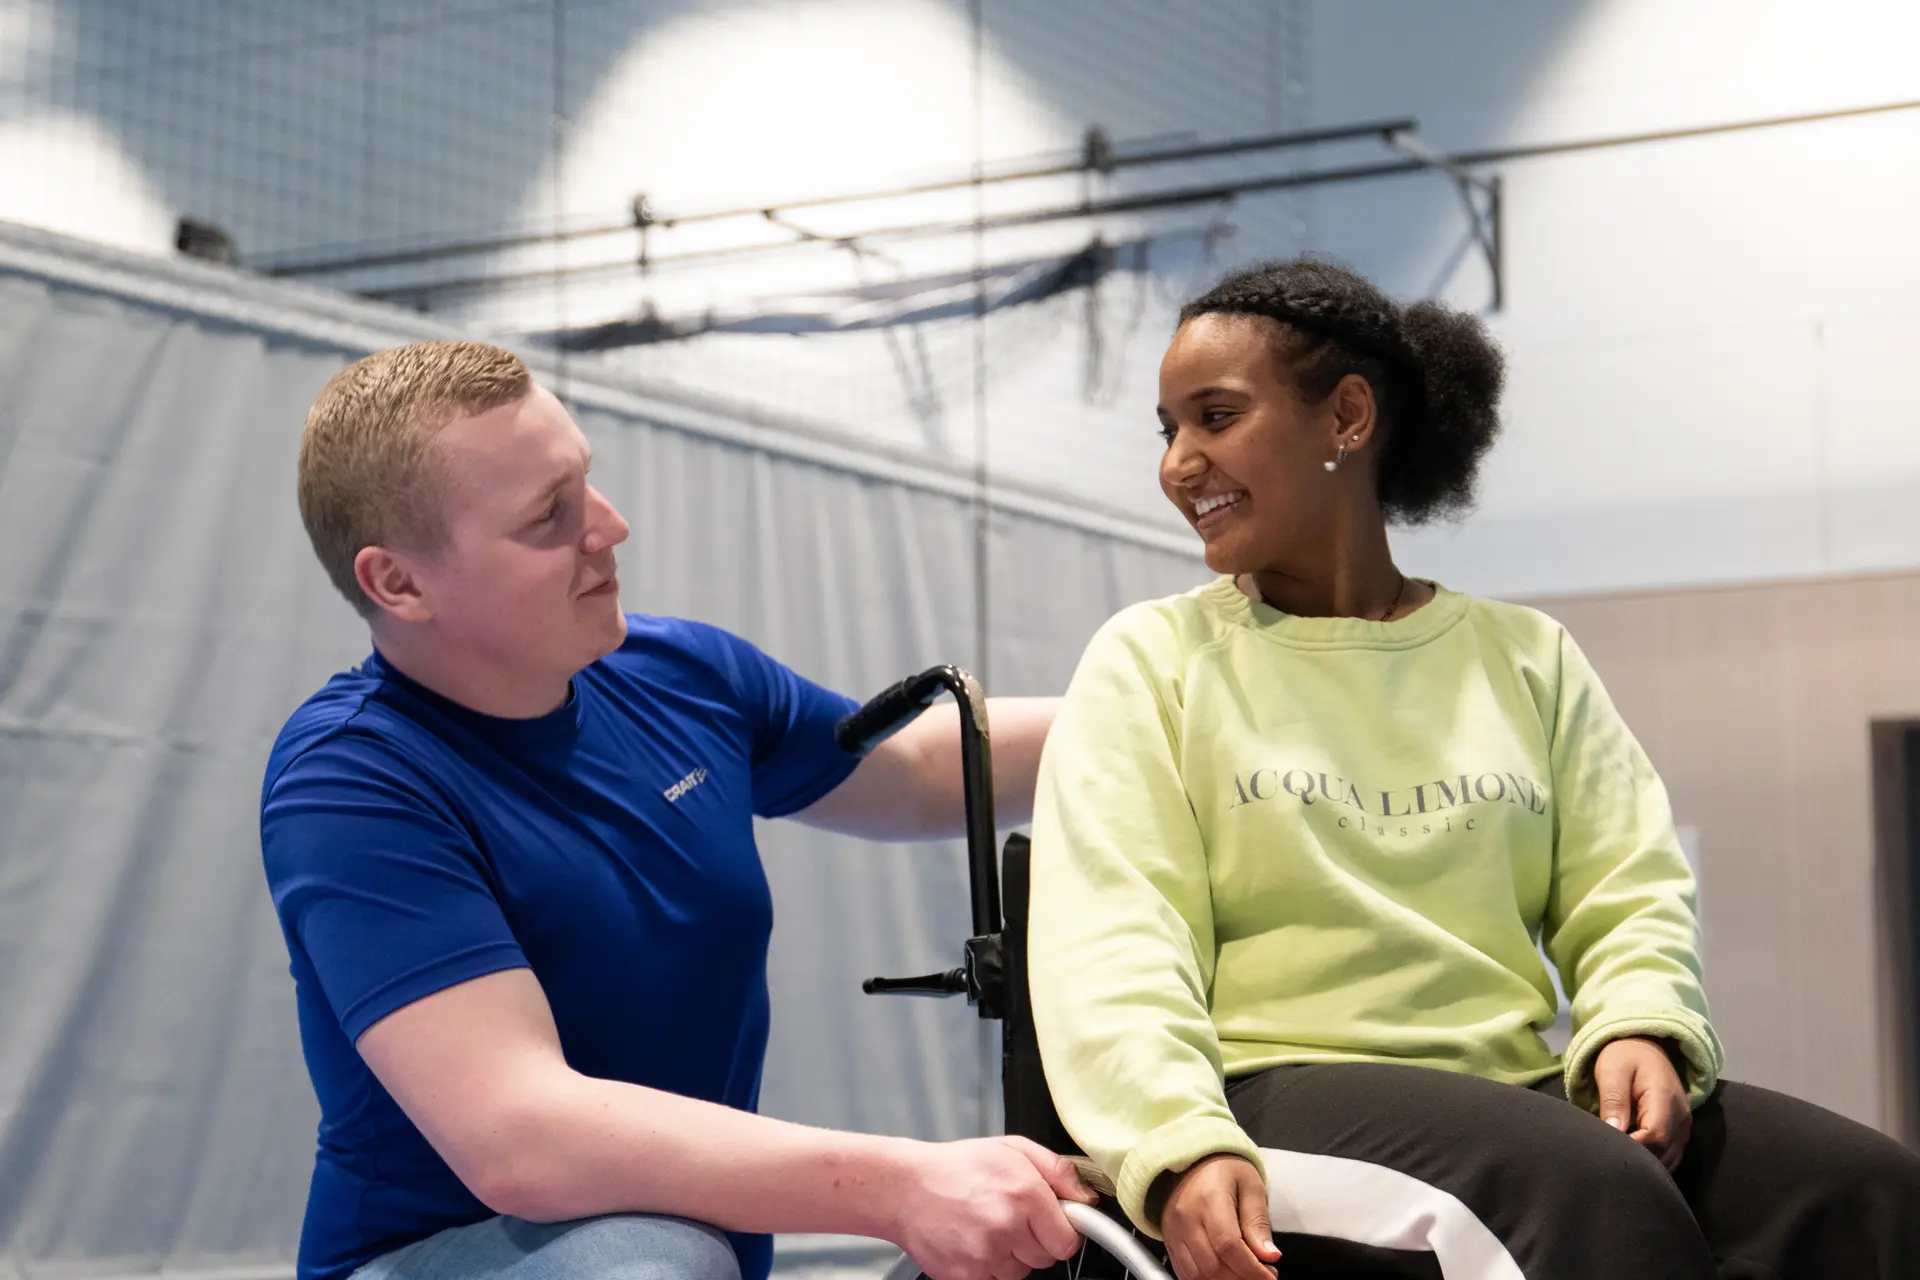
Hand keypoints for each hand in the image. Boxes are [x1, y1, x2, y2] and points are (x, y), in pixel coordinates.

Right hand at [892, 1136, 1097, 1279]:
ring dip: (1011, 1255)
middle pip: (1047, 1258)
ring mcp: (985, 1256)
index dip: (1062, 1231)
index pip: (1069, 1239)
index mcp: (1024, 1193)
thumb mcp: (1012, 1149)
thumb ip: (1058, 1170)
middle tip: (1012, 1217)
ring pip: (1021, 1272)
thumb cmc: (958, 1167)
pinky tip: (974, 1241)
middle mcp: (1007, 1226)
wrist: (905, 1188)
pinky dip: (989, 1266)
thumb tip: (1087, 1198)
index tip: (1054, 1224)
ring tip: (988, 1227)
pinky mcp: (967, 1276)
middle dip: (1036, 1240)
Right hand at [1160, 1155, 1279, 1279]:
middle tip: (1263, 1275)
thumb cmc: (1224, 1171)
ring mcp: (1174, 1232)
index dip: (1252, 1270)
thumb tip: (1270, 1256)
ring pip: (1197, 1275)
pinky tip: (1226, 1274)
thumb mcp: (1250, 1186)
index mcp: (1209, 1200)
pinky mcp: (1169, 1242)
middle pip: (1212, 1266)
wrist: (1190, 1161)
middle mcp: (1186, 1218)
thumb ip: (1258, 1222)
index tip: (1271, 1276)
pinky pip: (1185, 1274)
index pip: (1228, 1246)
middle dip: (1242, 1279)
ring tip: (1245, 1274)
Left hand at [1593, 1036, 1690, 1171]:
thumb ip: (1613, 1101)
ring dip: (1645, 1162)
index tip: (1610, 1148)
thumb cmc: (1624, 1058)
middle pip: (1663, 1152)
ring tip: (1620, 1157)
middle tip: (1611, 1156)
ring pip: (1668, 1159)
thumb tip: (1614, 1132)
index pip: (1655, 1137)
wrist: (1645, 1048)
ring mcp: (1684, 1127)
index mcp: (1665, 1099)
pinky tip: (1633, 1157)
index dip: (1633, 1148)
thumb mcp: (1612, 1072)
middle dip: (1638, 1159)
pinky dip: (1653, 1161)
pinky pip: (1670, 1156)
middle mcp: (1681, 1117)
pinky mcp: (1680, 1133)